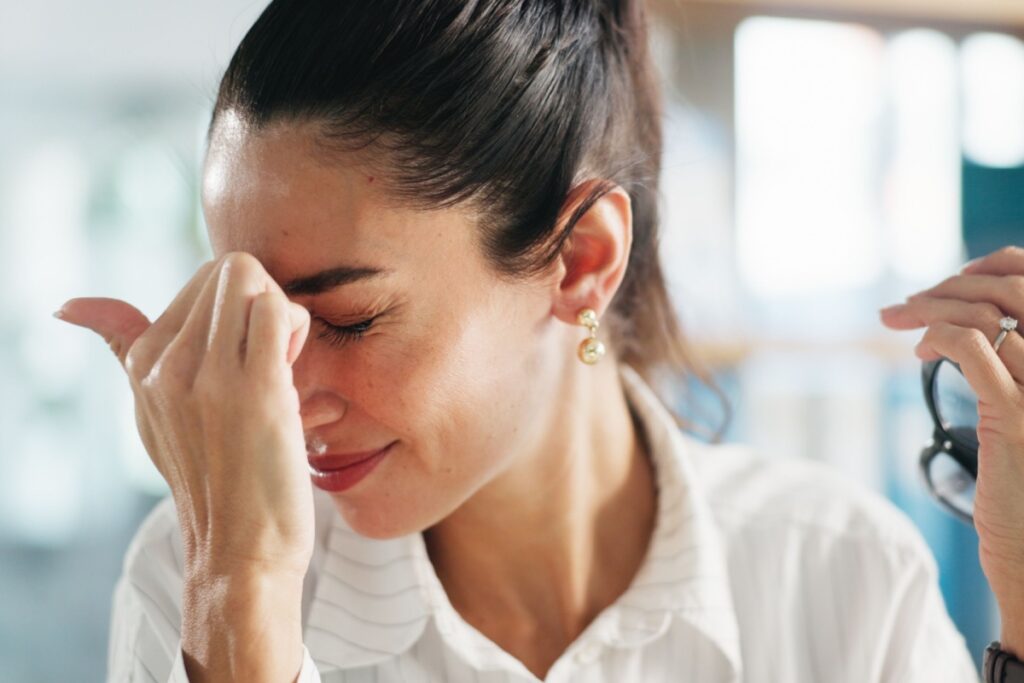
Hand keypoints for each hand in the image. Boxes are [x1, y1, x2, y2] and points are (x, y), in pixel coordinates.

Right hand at [55, 251, 313, 579]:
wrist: (240, 551)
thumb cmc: (212, 478)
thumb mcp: (153, 410)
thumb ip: (122, 345)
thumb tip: (68, 305)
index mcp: (142, 362)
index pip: (207, 277)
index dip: (242, 308)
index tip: (247, 358)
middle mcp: (166, 364)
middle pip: (234, 269)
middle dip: (263, 302)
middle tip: (271, 359)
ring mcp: (207, 376)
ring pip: (257, 281)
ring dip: (284, 316)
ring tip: (281, 368)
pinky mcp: (255, 391)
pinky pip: (280, 311)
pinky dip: (297, 330)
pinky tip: (293, 375)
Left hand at [879, 245, 1023, 648]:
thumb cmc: (1023, 488)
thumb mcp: (1019, 416)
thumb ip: (1006, 369)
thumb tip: (962, 326)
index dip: (998, 267)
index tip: (951, 279)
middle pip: (1014, 291)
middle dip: (950, 286)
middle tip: (903, 305)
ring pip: (987, 315)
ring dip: (932, 308)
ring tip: (899, 322)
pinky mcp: (1015, 415)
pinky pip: (972, 349)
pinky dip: (937, 337)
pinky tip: (920, 354)